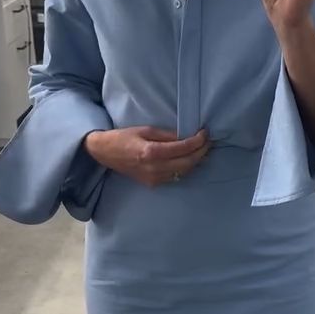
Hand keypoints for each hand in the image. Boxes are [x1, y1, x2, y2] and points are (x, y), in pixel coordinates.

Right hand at [84, 126, 209, 187]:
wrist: (106, 153)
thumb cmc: (124, 137)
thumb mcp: (146, 130)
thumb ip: (167, 135)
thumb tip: (187, 137)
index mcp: (151, 152)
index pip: (183, 148)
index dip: (198, 141)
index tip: (205, 133)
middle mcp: (154, 168)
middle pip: (187, 163)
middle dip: (201, 152)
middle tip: (208, 142)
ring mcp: (154, 178)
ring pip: (184, 172)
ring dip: (196, 161)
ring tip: (203, 150)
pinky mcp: (153, 184)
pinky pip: (175, 176)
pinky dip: (185, 168)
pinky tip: (190, 160)